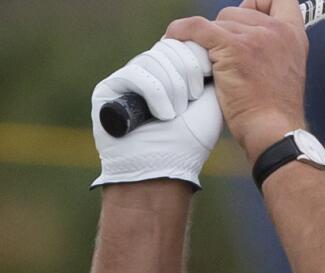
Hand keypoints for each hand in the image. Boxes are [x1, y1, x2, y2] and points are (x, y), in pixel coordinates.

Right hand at [91, 39, 220, 188]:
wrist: (166, 169)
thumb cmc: (189, 142)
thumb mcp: (209, 103)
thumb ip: (208, 72)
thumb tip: (204, 46)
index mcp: (171, 74)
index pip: (181, 44)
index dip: (195, 59)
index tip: (204, 84)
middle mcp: (147, 73)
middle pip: (169, 48)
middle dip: (186, 75)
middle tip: (190, 104)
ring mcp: (126, 79)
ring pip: (154, 59)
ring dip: (173, 89)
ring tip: (175, 115)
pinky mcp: (108, 89)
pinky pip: (136, 73)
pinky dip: (156, 95)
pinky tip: (162, 116)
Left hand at [165, 1, 308, 161]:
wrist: (273, 131)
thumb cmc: (274, 111)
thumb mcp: (284, 70)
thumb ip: (269, 47)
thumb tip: (234, 32)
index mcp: (294, 36)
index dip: (259, 3)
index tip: (246, 15)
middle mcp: (278, 31)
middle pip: (238, 11)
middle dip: (225, 31)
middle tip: (221, 58)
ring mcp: (257, 38)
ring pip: (218, 21)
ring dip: (208, 41)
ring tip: (208, 64)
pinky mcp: (234, 48)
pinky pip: (197, 28)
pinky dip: (181, 32)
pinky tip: (173, 40)